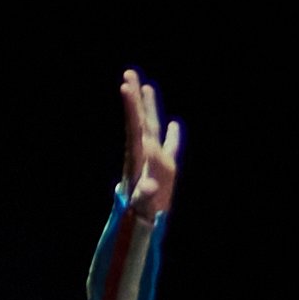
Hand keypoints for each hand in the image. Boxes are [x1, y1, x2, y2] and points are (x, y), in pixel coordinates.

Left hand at [119, 69, 186, 215]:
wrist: (141, 226)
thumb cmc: (141, 215)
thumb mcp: (142, 204)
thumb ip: (145, 195)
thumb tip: (149, 188)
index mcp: (139, 159)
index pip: (134, 127)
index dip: (131, 107)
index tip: (125, 87)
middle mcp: (145, 155)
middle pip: (139, 120)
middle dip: (134, 98)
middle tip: (128, 74)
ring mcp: (154, 160)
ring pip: (152, 128)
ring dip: (148, 107)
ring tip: (145, 85)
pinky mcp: (164, 170)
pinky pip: (169, 147)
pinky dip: (172, 135)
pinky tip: (173, 123)